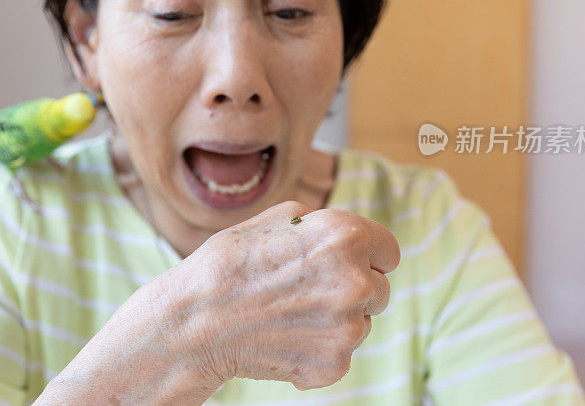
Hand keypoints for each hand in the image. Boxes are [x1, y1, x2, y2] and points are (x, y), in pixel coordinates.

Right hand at [188, 201, 399, 390]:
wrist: (195, 321)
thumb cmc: (228, 264)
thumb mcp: (275, 220)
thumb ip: (320, 225)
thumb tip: (339, 236)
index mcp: (346, 237)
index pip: (388, 250)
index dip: (367, 255)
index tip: (350, 262)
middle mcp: (357, 282)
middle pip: (379, 289)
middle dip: (353, 288)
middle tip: (310, 289)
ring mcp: (349, 328)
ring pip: (361, 322)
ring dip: (336, 318)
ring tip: (289, 312)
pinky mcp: (335, 364)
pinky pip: (340, 352)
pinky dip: (318, 348)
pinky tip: (283, 335)